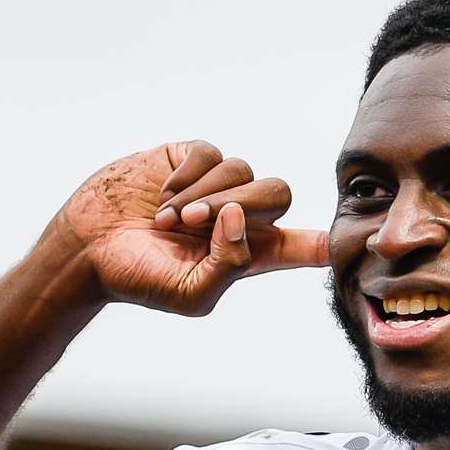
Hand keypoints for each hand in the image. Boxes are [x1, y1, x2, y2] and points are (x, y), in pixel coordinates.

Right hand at [46, 140, 327, 315]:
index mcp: (253, 254)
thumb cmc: (139, 281)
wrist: (87, 249)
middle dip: (240, 206)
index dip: (333, 237)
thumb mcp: (191, 295)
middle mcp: (242, 216)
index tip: (362, 236)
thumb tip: (243, 218)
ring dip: (206, 195)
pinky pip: (210, 154)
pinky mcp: (190, 158)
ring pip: (243, 172)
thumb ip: (230, 265)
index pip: (309, 244)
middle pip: (280, 195)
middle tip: (194, 226)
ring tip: (168, 219)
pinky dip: (188, 174)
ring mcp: (217, 185)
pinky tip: (162, 195)